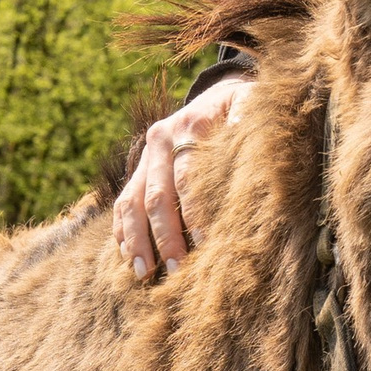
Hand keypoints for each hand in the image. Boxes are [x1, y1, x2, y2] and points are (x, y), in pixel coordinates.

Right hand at [115, 79, 248, 279]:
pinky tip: (127, 257)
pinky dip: (122, 231)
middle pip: (156, 195)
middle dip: (165, 235)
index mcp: (187, 126)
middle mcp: (159, 141)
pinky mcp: (137, 170)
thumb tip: (247, 135)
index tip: (203, 241)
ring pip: (132, 202)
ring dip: (136, 240)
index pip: (186, 175)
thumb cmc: (239, 109)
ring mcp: (145, 157)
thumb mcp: (249, 103)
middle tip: (177, 269)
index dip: (194, 210)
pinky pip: (122, 204)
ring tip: (143, 273)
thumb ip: (248, 117)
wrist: (214, 97)